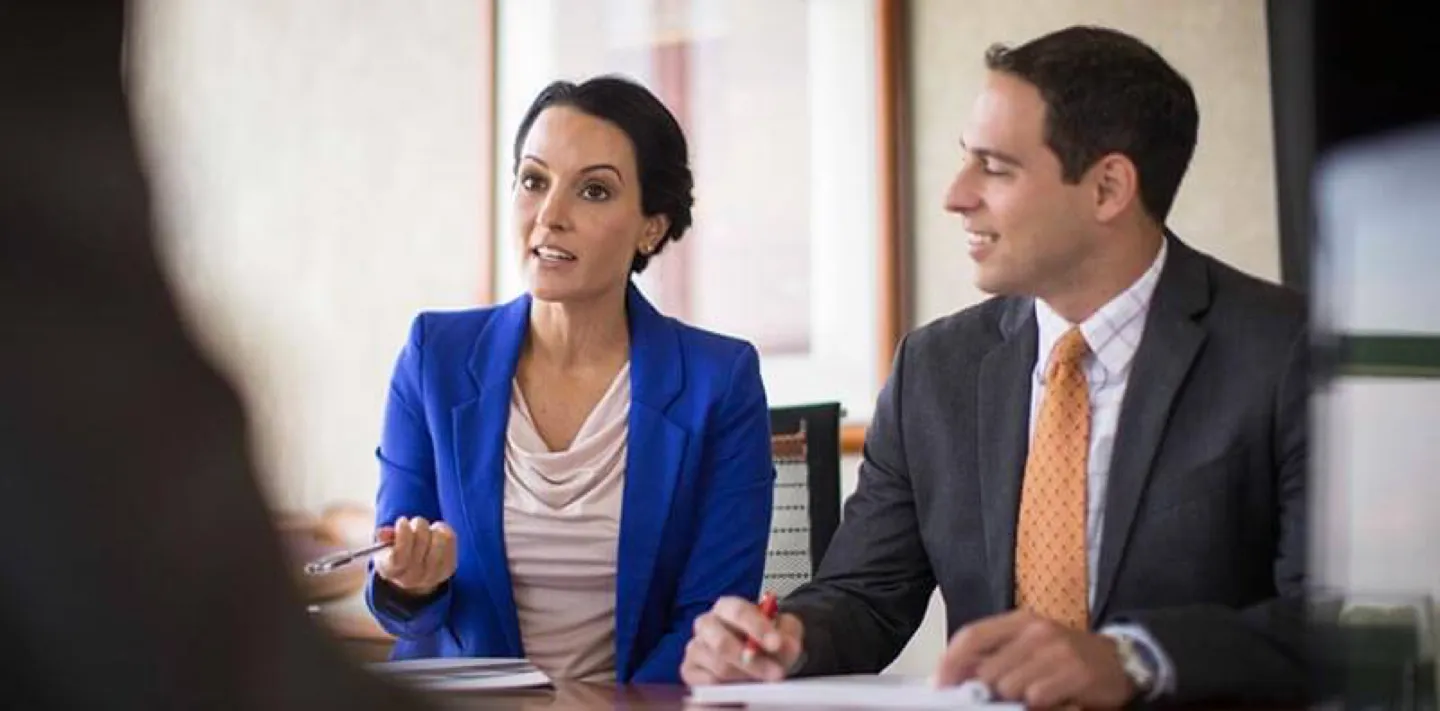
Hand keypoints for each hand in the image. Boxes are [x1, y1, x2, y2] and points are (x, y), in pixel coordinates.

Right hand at [372, 516, 456, 597]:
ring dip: (431, 529)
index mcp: (391, 571)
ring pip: (438, 539)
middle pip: (422, 541)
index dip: (403, 534)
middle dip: (418, 525)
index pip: (400, 554)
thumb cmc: (396, 553)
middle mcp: (412, 577)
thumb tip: (382, 532)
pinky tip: (435, 533)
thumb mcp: (384, 546)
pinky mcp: (449, 568)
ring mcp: (433, 575)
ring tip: (426, 530)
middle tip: (415, 523)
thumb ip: (384, 538)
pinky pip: (450, 539)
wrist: (414, 572)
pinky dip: (442, 530)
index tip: (402, 520)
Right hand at [681, 596, 804, 685]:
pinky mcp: (690, 670)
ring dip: (746, 677)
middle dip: (752, 660)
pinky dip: (729, 689)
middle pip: (722, 642)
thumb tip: (785, 644)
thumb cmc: (764, 640)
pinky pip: (708, 684)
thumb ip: (787, 633)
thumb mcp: (783, 631)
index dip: (758, 627)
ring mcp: (696, 648)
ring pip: (719, 667)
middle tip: (776, 673)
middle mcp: (706, 624)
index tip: (776, 643)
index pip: (738, 611)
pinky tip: (744, 687)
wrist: (754, 657)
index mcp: (726, 607)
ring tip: (764, 681)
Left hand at [934, 610, 1136, 708]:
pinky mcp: (1075, 673)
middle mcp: (1037, 631)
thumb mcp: (1029, 646)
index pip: (972, 635)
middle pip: (987, 669)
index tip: (939, 686)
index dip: (950, 662)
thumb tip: (955, 677)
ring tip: (1029, 698)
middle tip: (992, 701)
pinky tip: (1049, 701)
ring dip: (1013, 701)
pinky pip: (1036, 697)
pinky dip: (1037, 705)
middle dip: (984, 692)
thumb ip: (994, 656)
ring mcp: (1057, 651)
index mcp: (1019, 621)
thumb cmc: (1065, 656)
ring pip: (1009, 687)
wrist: (1120, 661)